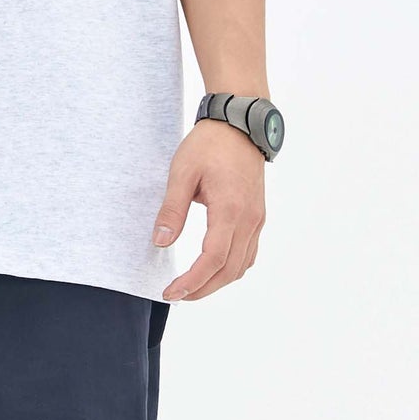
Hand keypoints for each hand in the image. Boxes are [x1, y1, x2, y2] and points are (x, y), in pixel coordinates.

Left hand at [153, 123, 265, 300]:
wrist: (240, 124)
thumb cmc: (209, 144)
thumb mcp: (182, 172)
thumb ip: (171, 209)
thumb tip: (161, 242)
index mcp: (230, 209)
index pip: (212, 259)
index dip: (192, 281)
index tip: (171, 292)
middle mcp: (249, 219)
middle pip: (229, 270)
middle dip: (202, 289)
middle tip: (176, 294)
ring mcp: (257, 219)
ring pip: (241, 265)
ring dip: (217, 282)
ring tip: (191, 287)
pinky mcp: (257, 216)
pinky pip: (248, 253)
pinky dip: (231, 268)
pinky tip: (213, 269)